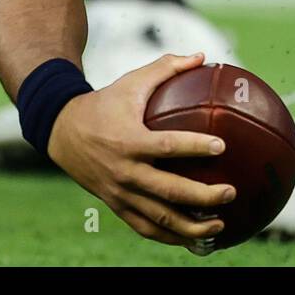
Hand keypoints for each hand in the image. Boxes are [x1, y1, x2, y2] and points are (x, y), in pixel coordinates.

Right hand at [48, 53, 235, 249]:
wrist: (63, 132)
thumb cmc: (105, 103)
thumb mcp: (132, 81)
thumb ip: (167, 67)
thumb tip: (202, 55)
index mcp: (130, 140)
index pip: (167, 147)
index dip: (195, 147)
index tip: (222, 146)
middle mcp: (125, 171)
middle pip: (168, 190)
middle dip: (202, 196)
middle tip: (230, 192)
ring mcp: (120, 193)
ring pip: (159, 217)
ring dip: (191, 226)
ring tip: (221, 225)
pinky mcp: (117, 206)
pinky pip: (146, 228)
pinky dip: (171, 236)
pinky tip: (195, 238)